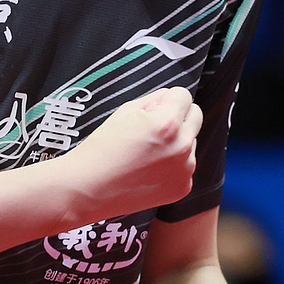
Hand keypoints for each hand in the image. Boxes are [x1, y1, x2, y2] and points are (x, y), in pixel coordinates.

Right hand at [62, 87, 202, 215]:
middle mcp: (182, 147)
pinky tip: (148, 170)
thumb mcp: (125, 111)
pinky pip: (185, 166)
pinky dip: (172, 165)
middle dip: (179, 116)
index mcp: (167, 124)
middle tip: (153, 128)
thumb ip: (155, 100)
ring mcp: (185, 170)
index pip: (184, 95)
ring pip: (190, 142)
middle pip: (195, 116)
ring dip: (176, 142)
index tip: (154, 109)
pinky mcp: (182, 187)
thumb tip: (170, 100)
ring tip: (146, 154)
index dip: (167, 99)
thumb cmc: (102, 148)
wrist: (88, 189)